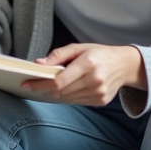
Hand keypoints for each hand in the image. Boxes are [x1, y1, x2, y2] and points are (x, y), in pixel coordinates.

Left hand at [21, 44, 144, 105]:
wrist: (124, 65)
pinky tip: (63, 90)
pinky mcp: (101, 101)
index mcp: (88, 64)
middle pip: (61, 91)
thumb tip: (38, 64)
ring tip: (46, 86)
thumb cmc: (99, 53)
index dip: (40, 84)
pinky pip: (76, 102)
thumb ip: (57, 55)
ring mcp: (99, 93)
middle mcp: (94, 80)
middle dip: (43, 89)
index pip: (59, 80)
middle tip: (31, 85)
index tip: (26, 84)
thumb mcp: (79, 47)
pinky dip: (67, 97)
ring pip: (67, 99)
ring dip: (54, 94)